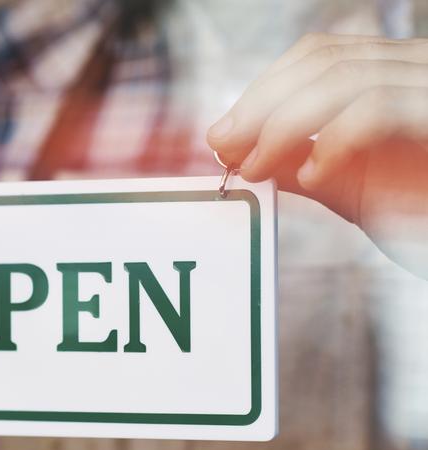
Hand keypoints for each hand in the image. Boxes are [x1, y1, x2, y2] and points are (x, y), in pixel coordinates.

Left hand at [207, 34, 427, 278]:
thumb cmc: (420, 212)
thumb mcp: (348, 183)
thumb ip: (300, 163)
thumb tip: (242, 152)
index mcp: (391, 75)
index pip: (317, 55)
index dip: (263, 90)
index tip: (225, 131)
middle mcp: (416, 68)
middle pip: (322, 60)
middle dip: (261, 104)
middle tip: (223, 146)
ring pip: (343, 78)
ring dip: (282, 124)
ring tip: (254, 166)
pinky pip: (379, 110)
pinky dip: (333, 141)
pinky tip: (312, 175)